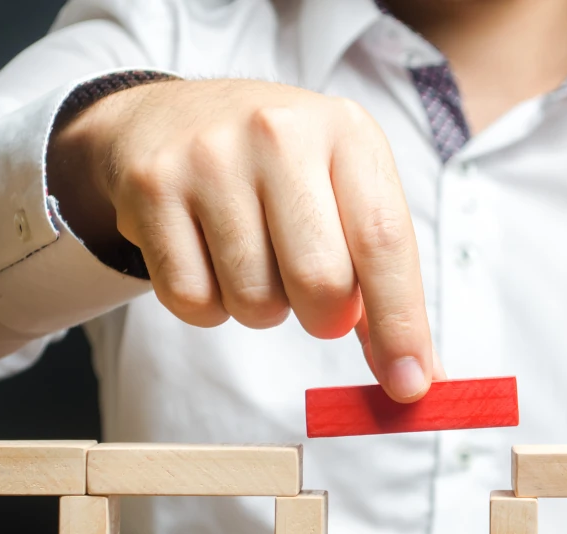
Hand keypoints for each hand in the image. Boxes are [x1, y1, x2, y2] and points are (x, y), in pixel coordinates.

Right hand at [47, 79, 442, 400]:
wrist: (169, 118)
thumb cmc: (278, 170)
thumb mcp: (343, 193)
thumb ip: (381, 281)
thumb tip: (414, 376)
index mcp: (346, 132)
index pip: (385, 241)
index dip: (401, 323)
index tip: (409, 383)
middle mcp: (279, 132)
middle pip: (320, 280)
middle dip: (324, 317)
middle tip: (313, 299)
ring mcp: (209, 158)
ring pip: (255, 300)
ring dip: (262, 308)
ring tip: (254, 259)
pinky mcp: (152, 189)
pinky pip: (192, 301)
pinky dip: (209, 306)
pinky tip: (209, 259)